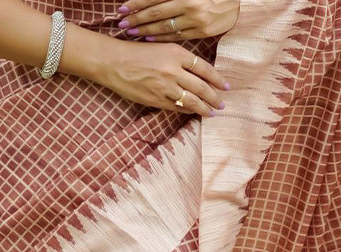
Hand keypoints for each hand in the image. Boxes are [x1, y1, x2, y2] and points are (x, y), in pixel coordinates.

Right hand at [97, 40, 229, 116]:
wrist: (114, 63)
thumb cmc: (138, 54)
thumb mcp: (162, 49)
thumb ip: (180, 60)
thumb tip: (199, 74)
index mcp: (176, 53)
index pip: (204, 68)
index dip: (217, 79)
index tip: (226, 86)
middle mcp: (173, 70)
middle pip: (201, 87)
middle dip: (214, 98)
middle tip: (222, 104)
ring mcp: (165, 87)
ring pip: (191, 101)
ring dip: (204, 108)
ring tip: (212, 112)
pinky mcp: (156, 100)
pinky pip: (177, 108)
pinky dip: (188, 111)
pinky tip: (194, 113)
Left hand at [116, 0, 239, 40]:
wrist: (240, 0)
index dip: (137, 3)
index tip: (122, 8)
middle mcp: (189, 4)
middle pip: (156, 13)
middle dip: (137, 19)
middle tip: (121, 23)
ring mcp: (196, 20)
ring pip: (165, 27)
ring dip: (146, 30)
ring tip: (131, 31)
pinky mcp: (202, 32)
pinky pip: (177, 36)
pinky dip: (161, 38)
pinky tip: (149, 38)